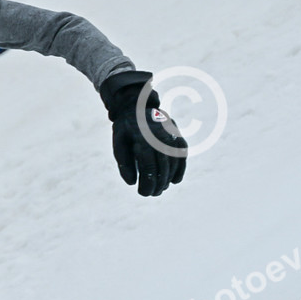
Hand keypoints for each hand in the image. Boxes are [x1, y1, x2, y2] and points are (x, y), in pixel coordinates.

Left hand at [98, 70, 186, 196]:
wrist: (137, 105)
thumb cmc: (125, 127)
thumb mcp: (118, 143)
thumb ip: (123, 163)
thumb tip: (131, 182)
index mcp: (143, 139)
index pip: (148, 167)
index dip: (147, 183)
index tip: (143, 193)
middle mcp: (160, 137)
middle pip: (162, 167)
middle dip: (158, 184)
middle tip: (152, 194)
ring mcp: (171, 135)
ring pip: (174, 162)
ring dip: (168, 179)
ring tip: (161, 189)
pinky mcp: (177, 135)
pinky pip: (182, 154)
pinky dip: (180, 168)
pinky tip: (175, 180)